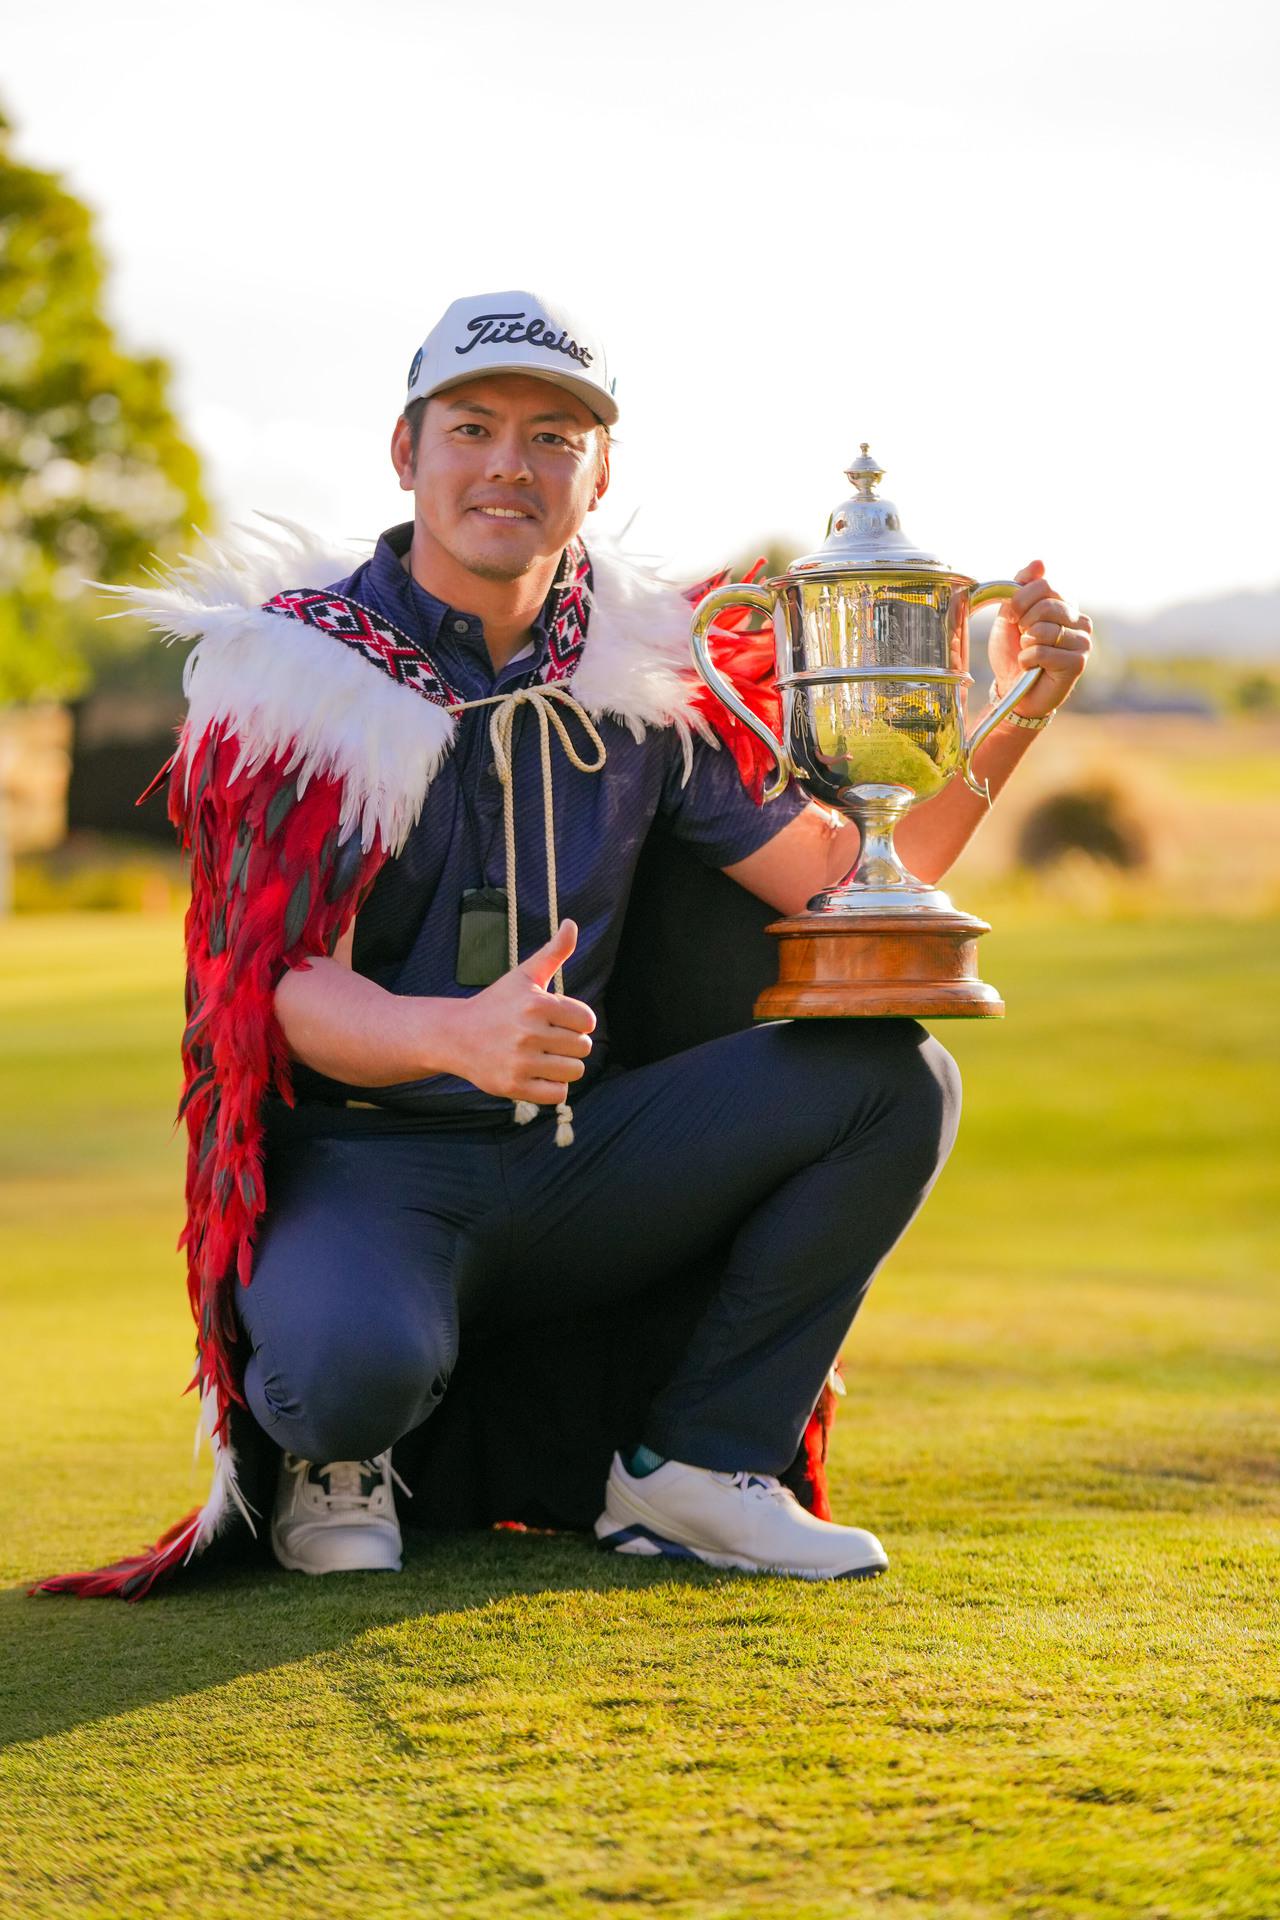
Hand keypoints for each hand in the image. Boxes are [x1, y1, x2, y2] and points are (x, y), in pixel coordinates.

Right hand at [449, 919, 594, 1106]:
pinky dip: (552, 1087)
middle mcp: (528, 1033)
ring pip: (574, 1072)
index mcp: (536, 1004)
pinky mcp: (513, 1086)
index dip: (577, 1021)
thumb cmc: (497, 1004)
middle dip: (570, 1044)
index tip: (558, 1020)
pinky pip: (558, 1094)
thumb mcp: (524, 975)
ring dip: (564, 1066)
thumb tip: (572, 924)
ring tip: (543, 1057)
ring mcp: (520, 1062)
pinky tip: (536, 1074)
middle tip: (547, 1039)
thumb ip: (554, 952)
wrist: (454, 1036)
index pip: (588, 1021)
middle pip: (583, 1048)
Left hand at [989, 560, 1092, 719]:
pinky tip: (1031, 667)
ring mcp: (1083, 641)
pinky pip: (1044, 651)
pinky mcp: (1079, 662)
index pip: (1044, 585)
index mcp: (1065, 604)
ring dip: (1026, 644)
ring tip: (1029, 653)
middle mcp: (1080, 619)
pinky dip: (1028, 660)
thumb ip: (1021, 587)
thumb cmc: (1013, 652)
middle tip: (1022, 638)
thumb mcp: (1011, 615)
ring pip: (1044, 629)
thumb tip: (1039, 562)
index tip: (1011, 617)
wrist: (1013, 690)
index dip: (1019, 600)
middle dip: (1023, 623)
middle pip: (1046, 605)